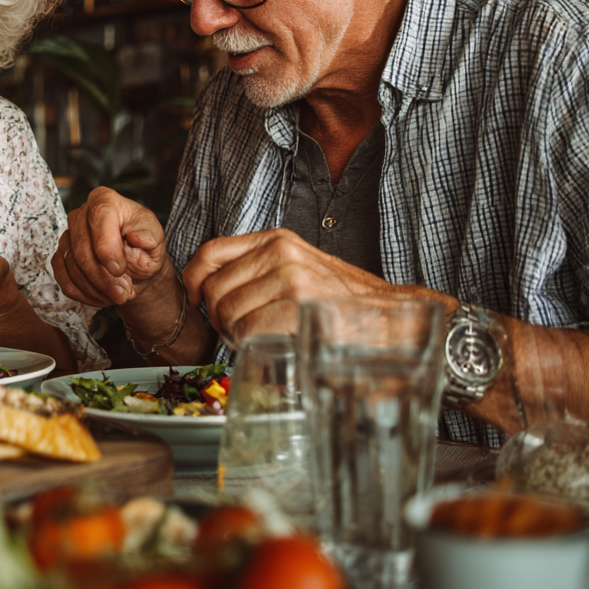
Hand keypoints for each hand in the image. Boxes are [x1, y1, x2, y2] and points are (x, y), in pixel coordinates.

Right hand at [52, 186, 167, 307]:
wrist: (135, 261)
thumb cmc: (144, 244)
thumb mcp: (155, 238)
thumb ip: (150, 236)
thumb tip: (138, 237)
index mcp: (105, 200)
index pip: (98, 217)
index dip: (107, 248)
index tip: (120, 269)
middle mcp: (81, 214)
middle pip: (81, 249)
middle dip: (103, 278)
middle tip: (124, 293)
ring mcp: (68, 236)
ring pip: (72, 268)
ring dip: (97, 289)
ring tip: (119, 295)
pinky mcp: (60, 256)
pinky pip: (64, 280)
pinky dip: (85, 294)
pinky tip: (103, 296)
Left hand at [183, 228, 455, 347]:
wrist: (393, 319)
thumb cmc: (341, 303)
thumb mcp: (297, 269)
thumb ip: (257, 270)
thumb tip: (206, 286)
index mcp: (276, 240)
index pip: (211, 252)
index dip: (194, 279)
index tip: (196, 299)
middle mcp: (280, 252)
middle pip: (214, 289)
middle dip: (219, 318)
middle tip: (242, 331)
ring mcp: (289, 277)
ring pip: (227, 312)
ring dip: (235, 335)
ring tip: (262, 340)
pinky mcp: (298, 305)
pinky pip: (247, 332)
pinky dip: (251, 347)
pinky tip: (272, 348)